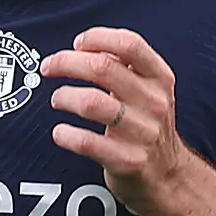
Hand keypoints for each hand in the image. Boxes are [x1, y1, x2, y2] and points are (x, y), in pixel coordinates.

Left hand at [44, 27, 186, 210]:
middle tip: (48, 67)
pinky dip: (66, 134)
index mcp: (159, 79)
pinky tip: (60, 132)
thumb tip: (85, 47)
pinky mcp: (127, 160)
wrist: (167, 177)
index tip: (77, 43)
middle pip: (102, 68)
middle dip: (66, 62)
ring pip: (92, 103)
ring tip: (56, 99)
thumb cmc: (149, 128)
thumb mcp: (150, 92)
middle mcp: (154, 103)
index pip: (130, 44)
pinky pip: (87, 142)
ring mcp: (142, 133)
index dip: (98, 38)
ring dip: (64, 96)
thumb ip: (124, 68)